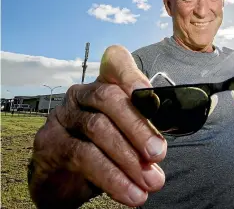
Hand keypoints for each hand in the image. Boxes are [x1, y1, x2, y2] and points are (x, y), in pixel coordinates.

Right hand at [29, 45, 166, 207]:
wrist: (65, 181)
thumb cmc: (104, 151)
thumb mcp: (128, 138)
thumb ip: (143, 133)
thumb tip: (161, 147)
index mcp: (104, 84)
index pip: (114, 62)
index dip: (131, 73)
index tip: (151, 94)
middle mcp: (81, 94)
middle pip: (109, 97)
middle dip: (138, 126)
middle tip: (158, 153)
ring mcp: (62, 115)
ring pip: (97, 128)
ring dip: (129, 158)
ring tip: (151, 182)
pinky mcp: (49, 142)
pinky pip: (83, 156)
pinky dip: (112, 178)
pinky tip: (131, 193)